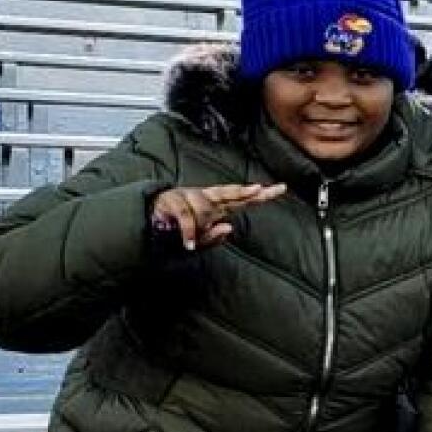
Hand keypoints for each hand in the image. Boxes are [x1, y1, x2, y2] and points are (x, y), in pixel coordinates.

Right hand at [150, 180, 285, 250]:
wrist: (150, 219)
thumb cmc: (179, 227)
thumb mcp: (201, 238)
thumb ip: (214, 237)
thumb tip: (228, 228)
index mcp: (217, 205)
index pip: (243, 198)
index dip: (261, 194)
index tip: (281, 188)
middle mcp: (207, 198)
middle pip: (230, 192)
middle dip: (245, 191)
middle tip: (260, 189)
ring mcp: (190, 196)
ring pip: (205, 204)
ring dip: (201, 223)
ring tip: (193, 238)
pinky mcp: (174, 201)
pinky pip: (185, 216)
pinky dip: (187, 231)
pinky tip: (188, 243)